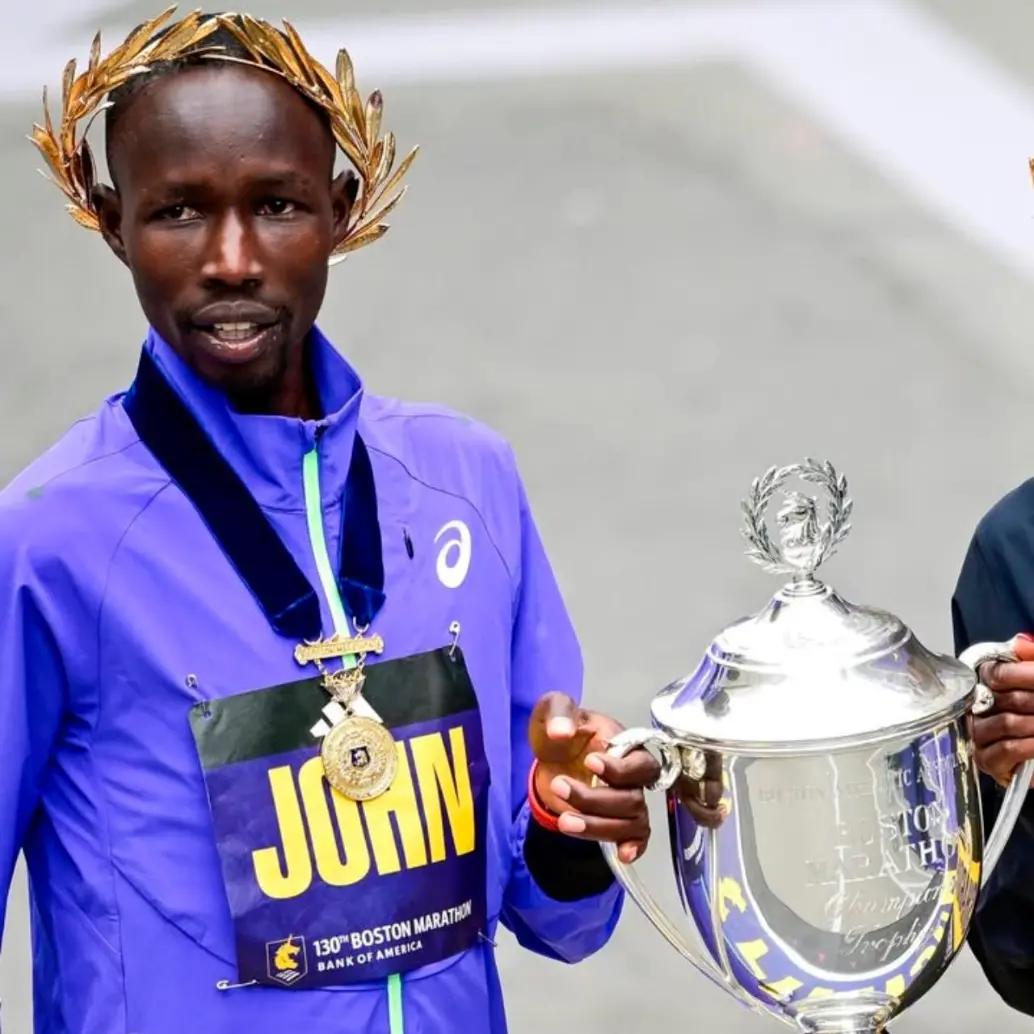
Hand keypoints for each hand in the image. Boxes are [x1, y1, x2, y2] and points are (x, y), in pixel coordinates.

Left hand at [528, 692, 724, 863]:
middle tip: (558, 786)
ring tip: (564, 821)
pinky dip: (634, 846)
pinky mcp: (616, 820)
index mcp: (623, 744)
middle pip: (632, 797)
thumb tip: (562, 730)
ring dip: (597, 826)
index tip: (589, 762)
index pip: (639, 763)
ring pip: (630, 821)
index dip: (619, 769)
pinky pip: (637, 836)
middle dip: (594, 799)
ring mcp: (625, 799)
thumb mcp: (553, 710)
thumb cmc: (561, 729)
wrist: (552, 755)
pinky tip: (622, 854)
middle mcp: (631, 776)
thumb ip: (558, 713)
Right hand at [973, 634, 1033, 786]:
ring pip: (1005, 722)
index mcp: (992, 686)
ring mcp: (981, 735)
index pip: (993, 672)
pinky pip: (1006, 749)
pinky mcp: (988, 761)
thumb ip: (1033, 658)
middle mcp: (981, 708)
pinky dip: (1028, 746)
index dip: (1019, 675)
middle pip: (1002, 697)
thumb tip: (1021, 641)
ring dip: (1033, 724)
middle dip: (1032, 701)